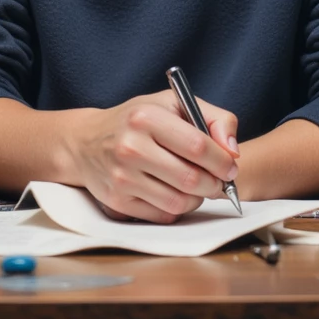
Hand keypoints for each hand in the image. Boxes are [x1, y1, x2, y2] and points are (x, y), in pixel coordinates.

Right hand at [68, 89, 239, 223]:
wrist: (85, 142)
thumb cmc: (136, 120)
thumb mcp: (172, 104)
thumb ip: (213, 118)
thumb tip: (232, 152)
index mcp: (146, 117)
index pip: (198, 146)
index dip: (222, 161)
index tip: (230, 166)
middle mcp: (131, 147)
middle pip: (191, 179)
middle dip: (215, 184)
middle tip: (218, 180)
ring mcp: (122, 177)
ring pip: (179, 201)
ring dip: (197, 198)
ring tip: (197, 186)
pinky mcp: (118, 201)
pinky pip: (163, 214)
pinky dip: (177, 208)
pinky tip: (174, 192)